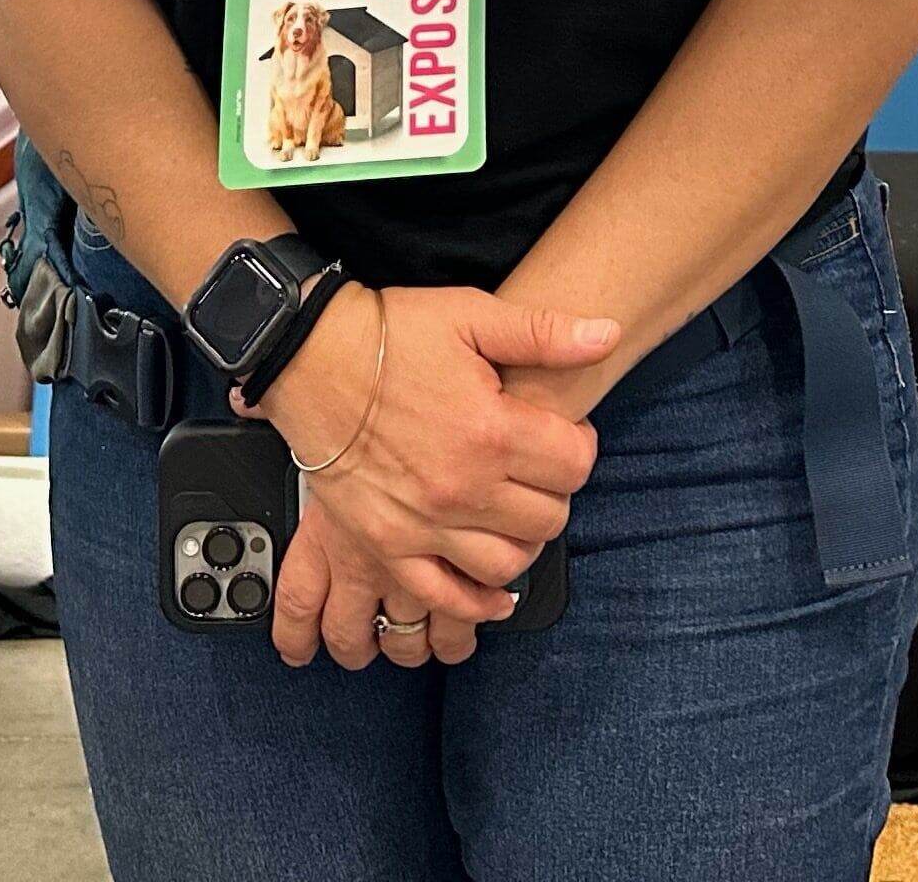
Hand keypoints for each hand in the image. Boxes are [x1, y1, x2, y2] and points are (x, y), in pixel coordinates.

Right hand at [249, 283, 611, 652]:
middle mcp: (462, 487)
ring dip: (523, 544)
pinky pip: (445, 597)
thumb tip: (605, 334)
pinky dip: (477, 604)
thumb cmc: (390, 333)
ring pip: (507, 563)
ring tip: (515, 515)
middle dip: (554, 493)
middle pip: (548, 518)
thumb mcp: (472, 314)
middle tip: (537, 471)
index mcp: (491, 430)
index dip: (580, 446)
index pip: (575, 465)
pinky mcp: (389, 544)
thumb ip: (545, 332)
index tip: (564, 436)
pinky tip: (494, 592)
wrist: (311, 357)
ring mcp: (424, 524)